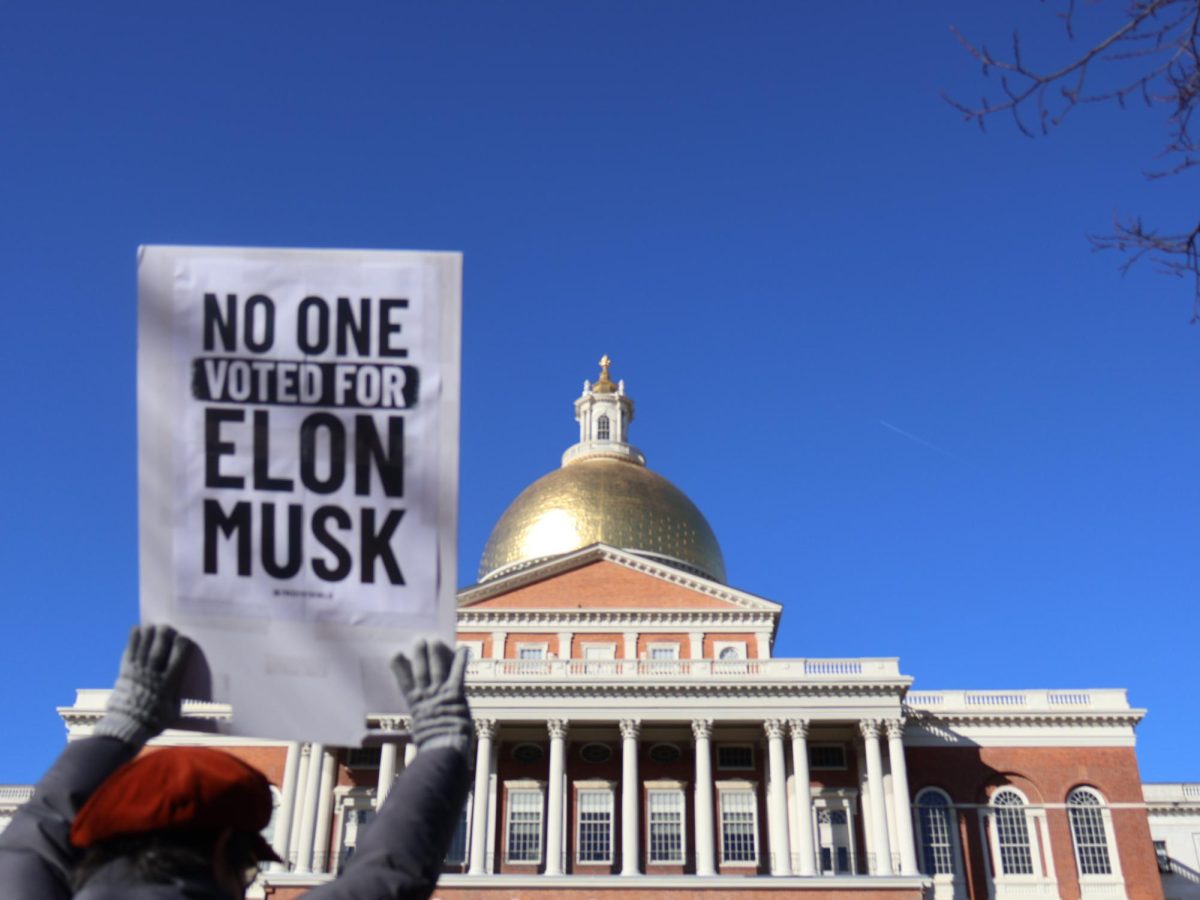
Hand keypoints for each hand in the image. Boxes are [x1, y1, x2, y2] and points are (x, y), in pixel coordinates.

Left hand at [94, 625, 193, 745]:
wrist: (127, 727)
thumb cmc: (154, 720)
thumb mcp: (174, 710)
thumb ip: (178, 696)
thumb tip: (185, 687)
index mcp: (168, 682)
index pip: (177, 656)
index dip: (181, 644)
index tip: (183, 638)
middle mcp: (154, 673)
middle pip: (160, 647)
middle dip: (165, 634)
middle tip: (167, 627)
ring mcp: (138, 671)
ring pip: (145, 646)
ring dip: (150, 634)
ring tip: (153, 626)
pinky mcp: (126, 671)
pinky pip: (130, 650)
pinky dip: (133, 639)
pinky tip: (137, 630)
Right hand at [390, 640, 470, 754]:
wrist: (442, 752)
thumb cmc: (432, 749)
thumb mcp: (420, 737)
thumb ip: (420, 728)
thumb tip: (414, 735)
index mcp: (416, 707)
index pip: (405, 683)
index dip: (400, 668)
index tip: (395, 654)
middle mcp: (427, 697)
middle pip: (421, 672)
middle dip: (420, 655)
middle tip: (418, 640)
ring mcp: (440, 695)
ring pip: (437, 670)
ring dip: (436, 654)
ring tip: (434, 640)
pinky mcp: (455, 696)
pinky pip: (458, 675)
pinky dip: (461, 661)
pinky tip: (464, 649)